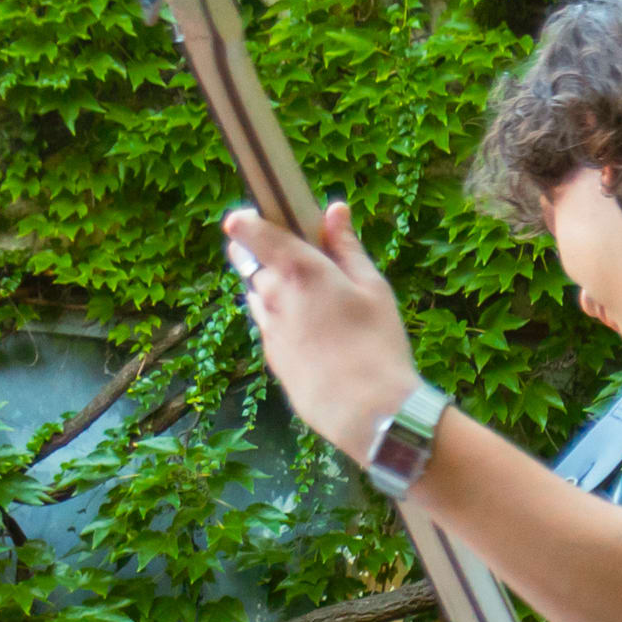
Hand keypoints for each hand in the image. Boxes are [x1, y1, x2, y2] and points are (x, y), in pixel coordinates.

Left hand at [224, 200, 419, 464]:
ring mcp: (267, 328)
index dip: (243, 220)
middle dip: (261, 252)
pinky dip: (283, 320)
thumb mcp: (373, 288)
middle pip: (246, 261)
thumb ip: (347, 247)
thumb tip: (335, 210)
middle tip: (296, 259)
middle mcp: (272, 295)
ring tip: (312, 301)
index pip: (248, 231)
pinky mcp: (271, 356)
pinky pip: (269, 326)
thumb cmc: (377, 343)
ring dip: (272, 287)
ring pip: (256, 295)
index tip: (252, 217)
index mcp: (297, 269)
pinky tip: (317, 335)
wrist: (365, 411)